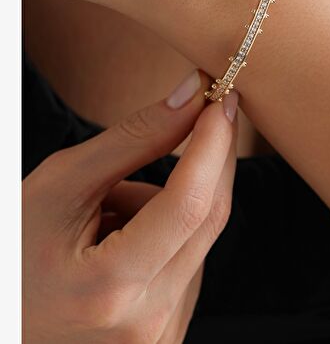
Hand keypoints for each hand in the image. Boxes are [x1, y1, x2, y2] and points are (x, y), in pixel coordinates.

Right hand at [23, 71, 238, 343]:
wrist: (3, 316)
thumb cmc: (15, 247)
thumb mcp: (61, 185)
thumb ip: (133, 140)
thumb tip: (190, 97)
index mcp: (108, 288)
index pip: (187, 205)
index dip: (212, 144)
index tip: (222, 100)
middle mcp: (144, 325)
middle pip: (207, 220)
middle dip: (209, 160)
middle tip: (202, 113)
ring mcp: (158, 339)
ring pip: (198, 239)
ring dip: (172, 206)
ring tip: (108, 213)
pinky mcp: (166, 337)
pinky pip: (189, 264)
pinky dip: (168, 236)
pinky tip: (122, 241)